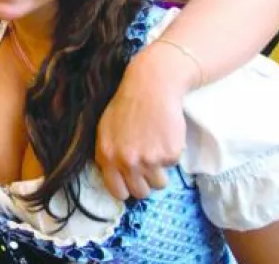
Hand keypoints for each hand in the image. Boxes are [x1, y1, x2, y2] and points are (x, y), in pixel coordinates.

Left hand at [95, 46, 190, 200]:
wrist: (150, 87)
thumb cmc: (127, 106)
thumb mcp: (106, 130)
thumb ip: (108, 155)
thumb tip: (114, 178)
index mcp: (107, 156)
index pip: (117, 192)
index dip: (127, 189)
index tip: (132, 182)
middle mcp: (126, 161)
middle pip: (140, 192)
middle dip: (145, 182)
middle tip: (148, 165)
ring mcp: (149, 159)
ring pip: (159, 183)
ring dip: (160, 170)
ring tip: (156, 147)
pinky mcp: (169, 154)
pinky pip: (173, 165)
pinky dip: (171, 153)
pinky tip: (164, 135)